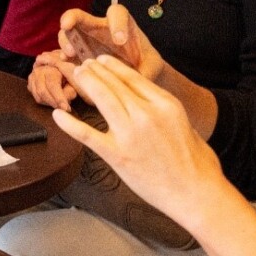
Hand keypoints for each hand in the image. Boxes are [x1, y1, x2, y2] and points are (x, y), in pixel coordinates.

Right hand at [28, 50, 76, 110]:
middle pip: (42, 92)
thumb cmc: (70, 71)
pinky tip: (54, 101)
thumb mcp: (75, 78)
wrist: (59, 63)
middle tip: (65, 109)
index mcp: (50, 66)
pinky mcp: (30, 83)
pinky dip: (46, 102)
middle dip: (54, 103)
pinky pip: (36, 97)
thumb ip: (71, 88)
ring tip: (61, 104)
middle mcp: (38, 71)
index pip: (52, 85)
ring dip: (50, 103)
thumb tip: (66, 100)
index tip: (66, 108)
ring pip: (38, 97)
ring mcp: (32, 77)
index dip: (59, 98)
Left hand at [51, 56, 225, 228]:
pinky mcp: (116, 154)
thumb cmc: (198, 164)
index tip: (101, 61)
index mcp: (165, 104)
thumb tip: (151, 103)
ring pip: (102, 99)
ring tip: (76, 75)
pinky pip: (87, 134)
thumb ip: (165, 111)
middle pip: (114, 84)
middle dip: (96, 71)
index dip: (113, 67)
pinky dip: (69, 124)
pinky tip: (57, 115)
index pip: (132, 78)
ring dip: (86, 84)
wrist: (198, 194)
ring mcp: (129, 134)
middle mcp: (146, 114)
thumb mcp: (186, 125)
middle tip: (83, 65)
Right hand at [57, 5, 165, 84]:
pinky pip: (64, 51)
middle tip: (67, 25)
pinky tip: (65, 62)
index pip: (117, 13)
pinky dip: (62, 56)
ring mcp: (85, 40)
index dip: (116, 23)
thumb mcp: (152, 66)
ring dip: (65, 40)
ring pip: (67, 32)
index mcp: (121, 24)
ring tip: (69, 53)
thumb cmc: (146, 63)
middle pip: (80, 15)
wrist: (136, 72)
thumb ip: (147, 70)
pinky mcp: (77, 54)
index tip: (120, 41)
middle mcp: (99, 28)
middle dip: (71, 18)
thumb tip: (140, 78)